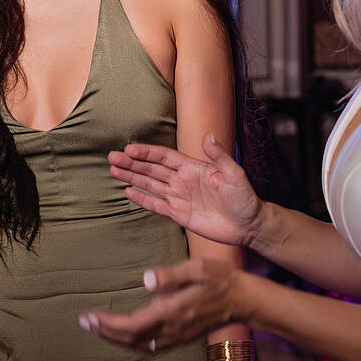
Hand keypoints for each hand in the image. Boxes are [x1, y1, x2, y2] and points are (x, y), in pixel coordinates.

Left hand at [78, 257, 241, 352]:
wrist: (243, 299)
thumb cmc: (220, 279)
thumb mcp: (197, 268)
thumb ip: (171, 275)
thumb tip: (146, 279)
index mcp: (172, 312)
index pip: (132, 325)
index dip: (108, 323)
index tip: (89, 317)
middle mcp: (172, 329)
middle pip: (130, 338)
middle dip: (105, 332)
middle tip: (84, 322)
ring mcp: (177, 336)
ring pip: (139, 345)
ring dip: (116, 339)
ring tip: (98, 328)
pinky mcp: (181, 337)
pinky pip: (151, 346)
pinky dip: (132, 342)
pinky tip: (123, 335)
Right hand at [108, 133, 263, 248]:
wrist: (248, 225)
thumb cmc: (245, 198)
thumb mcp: (234, 174)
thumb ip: (219, 156)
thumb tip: (207, 135)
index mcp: (193, 168)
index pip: (164, 157)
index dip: (146, 153)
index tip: (129, 149)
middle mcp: (183, 180)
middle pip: (152, 169)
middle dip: (131, 163)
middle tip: (112, 157)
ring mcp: (179, 197)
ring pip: (150, 185)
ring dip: (132, 177)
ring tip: (113, 170)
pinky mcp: (179, 215)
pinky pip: (156, 205)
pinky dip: (142, 199)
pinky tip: (127, 192)